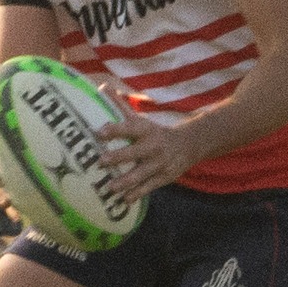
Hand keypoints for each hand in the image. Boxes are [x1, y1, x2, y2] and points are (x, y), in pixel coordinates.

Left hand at [93, 84, 198, 200]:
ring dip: (125, 181)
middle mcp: (154, 146)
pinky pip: (149, 187)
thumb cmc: (154, 132)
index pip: (130, 127)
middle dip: (118, 157)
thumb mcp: (140, 118)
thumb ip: (120, 105)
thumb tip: (103, 86)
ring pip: (142, 173)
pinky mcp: (164, 177)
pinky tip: (124, 200)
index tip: (99, 132)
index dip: (115, 129)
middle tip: (100, 161)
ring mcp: (160, 163)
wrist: (189, 145)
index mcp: (146, 129)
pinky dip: (137, 194)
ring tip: (109, 188)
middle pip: (135, 152)